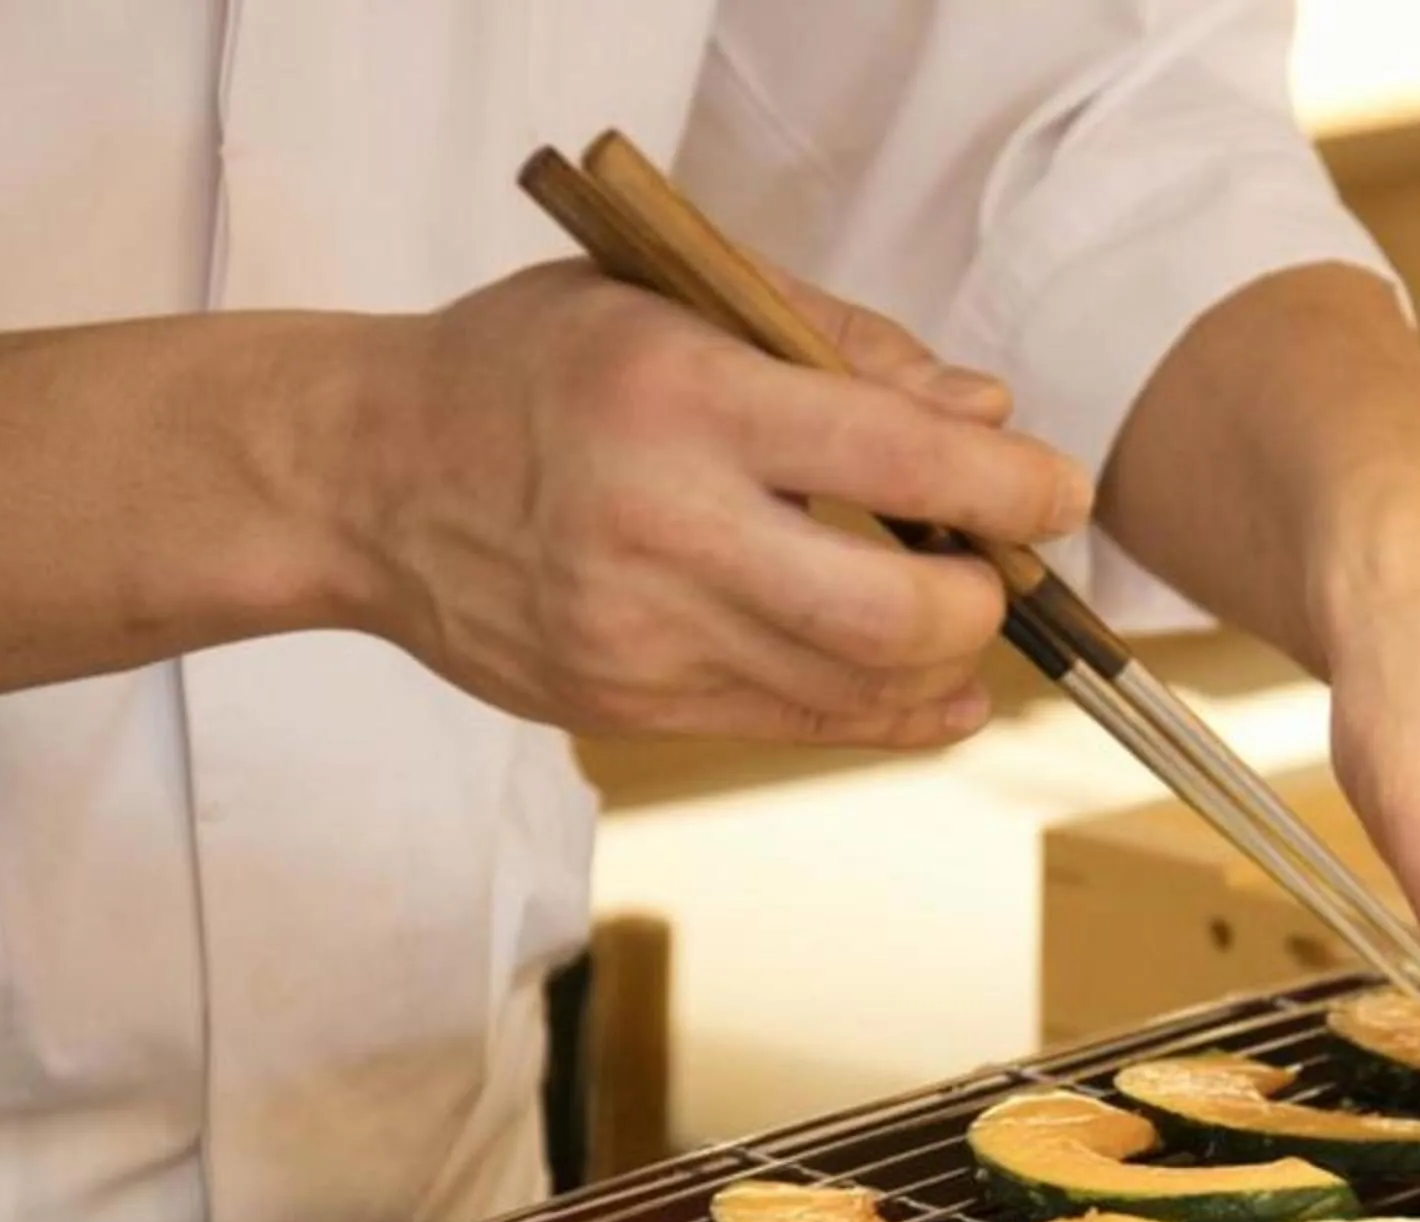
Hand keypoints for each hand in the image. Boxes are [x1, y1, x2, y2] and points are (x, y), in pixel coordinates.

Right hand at [333, 259, 1089, 746]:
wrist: (361, 477)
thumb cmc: (524, 368)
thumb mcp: (667, 297)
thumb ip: (834, 342)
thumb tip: (983, 411)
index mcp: (680, 394)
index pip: (896, 454)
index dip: (1010, 487)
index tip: (1058, 491)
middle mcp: (661, 523)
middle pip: (890, 613)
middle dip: (981, 604)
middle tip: (1000, 572)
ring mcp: (638, 633)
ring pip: (852, 689)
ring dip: (942, 666)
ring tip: (962, 623)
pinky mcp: (623, 705)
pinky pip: (792, 725)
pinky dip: (881, 715)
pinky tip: (924, 695)